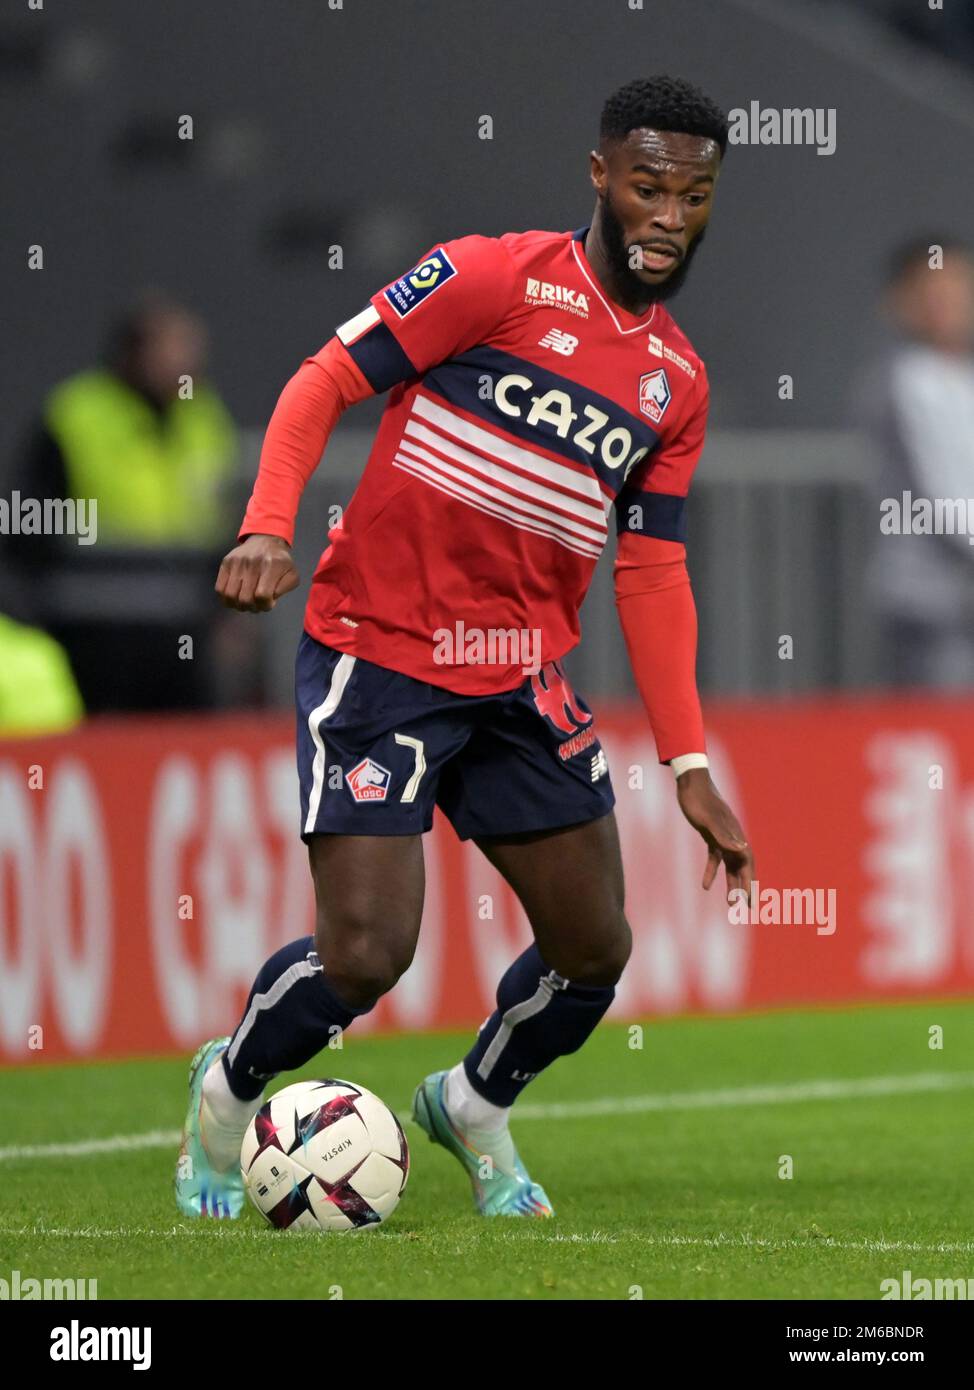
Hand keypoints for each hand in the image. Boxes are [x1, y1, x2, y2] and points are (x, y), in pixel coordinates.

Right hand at [215, 534, 299, 611]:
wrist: (266, 540)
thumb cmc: (280, 562)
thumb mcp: (292, 575)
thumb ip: (283, 589)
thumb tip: (269, 600)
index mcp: (272, 565)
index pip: (262, 595)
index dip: (265, 606)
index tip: (269, 604)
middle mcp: (253, 562)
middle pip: (245, 598)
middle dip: (252, 608)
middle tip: (257, 605)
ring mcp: (237, 562)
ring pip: (230, 595)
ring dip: (238, 606)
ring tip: (246, 603)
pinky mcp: (226, 562)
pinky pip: (220, 588)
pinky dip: (226, 599)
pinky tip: (235, 598)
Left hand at [675, 766, 753, 901]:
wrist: (691, 783)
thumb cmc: (699, 800)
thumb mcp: (708, 820)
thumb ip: (724, 836)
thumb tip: (742, 851)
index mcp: (735, 835)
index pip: (747, 864)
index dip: (750, 883)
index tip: (751, 901)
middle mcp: (732, 838)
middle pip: (742, 868)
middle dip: (745, 888)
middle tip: (747, 909)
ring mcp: (722, 837)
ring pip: (730, 866)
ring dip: (731, 884)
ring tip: (730, 904)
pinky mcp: (710, 836)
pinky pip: (715, 859)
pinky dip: (711, 872)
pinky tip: (705, 886)